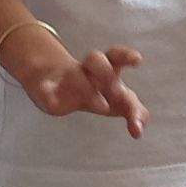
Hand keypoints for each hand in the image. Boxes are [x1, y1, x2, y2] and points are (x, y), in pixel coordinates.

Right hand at [10, 33, 148, 138]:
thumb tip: (139, 129)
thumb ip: (135, 113)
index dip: (126, 57)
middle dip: (106, 72)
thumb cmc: (96, 93)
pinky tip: (54, 102)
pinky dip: (49, 95)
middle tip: (120, 92)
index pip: (117, 58)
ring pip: (74, 76)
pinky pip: (46, 91)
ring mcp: (65, 80)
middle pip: (95, 59)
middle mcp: (86, 71)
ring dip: (88, 90)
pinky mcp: (47, 91)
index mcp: (106, 70)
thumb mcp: (119, 102)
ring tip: (104, 108)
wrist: (53, 84)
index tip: (138, 59)